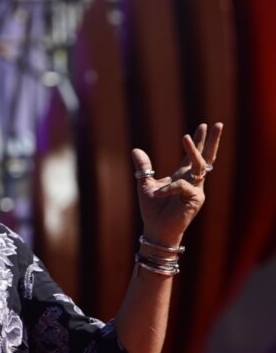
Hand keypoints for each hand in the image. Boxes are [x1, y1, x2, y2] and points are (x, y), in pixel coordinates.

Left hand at [131, 123, 223, 246]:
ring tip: (185, 137)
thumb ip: (144, 167)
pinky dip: (170, 188)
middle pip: (206, 157)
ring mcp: (196, 189)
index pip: (192, 156)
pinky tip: (159, 194)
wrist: (155, 229)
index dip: (198, 141)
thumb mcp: (145, 184)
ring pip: (199, 165)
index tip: (203, 126)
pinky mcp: (195, 199)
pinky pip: (183, 186)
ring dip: (193, 151)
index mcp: (181, 176)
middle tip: (217, 123)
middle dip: (212, 141)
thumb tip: (136, 150)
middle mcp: (191, 181)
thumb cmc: (152, 209)